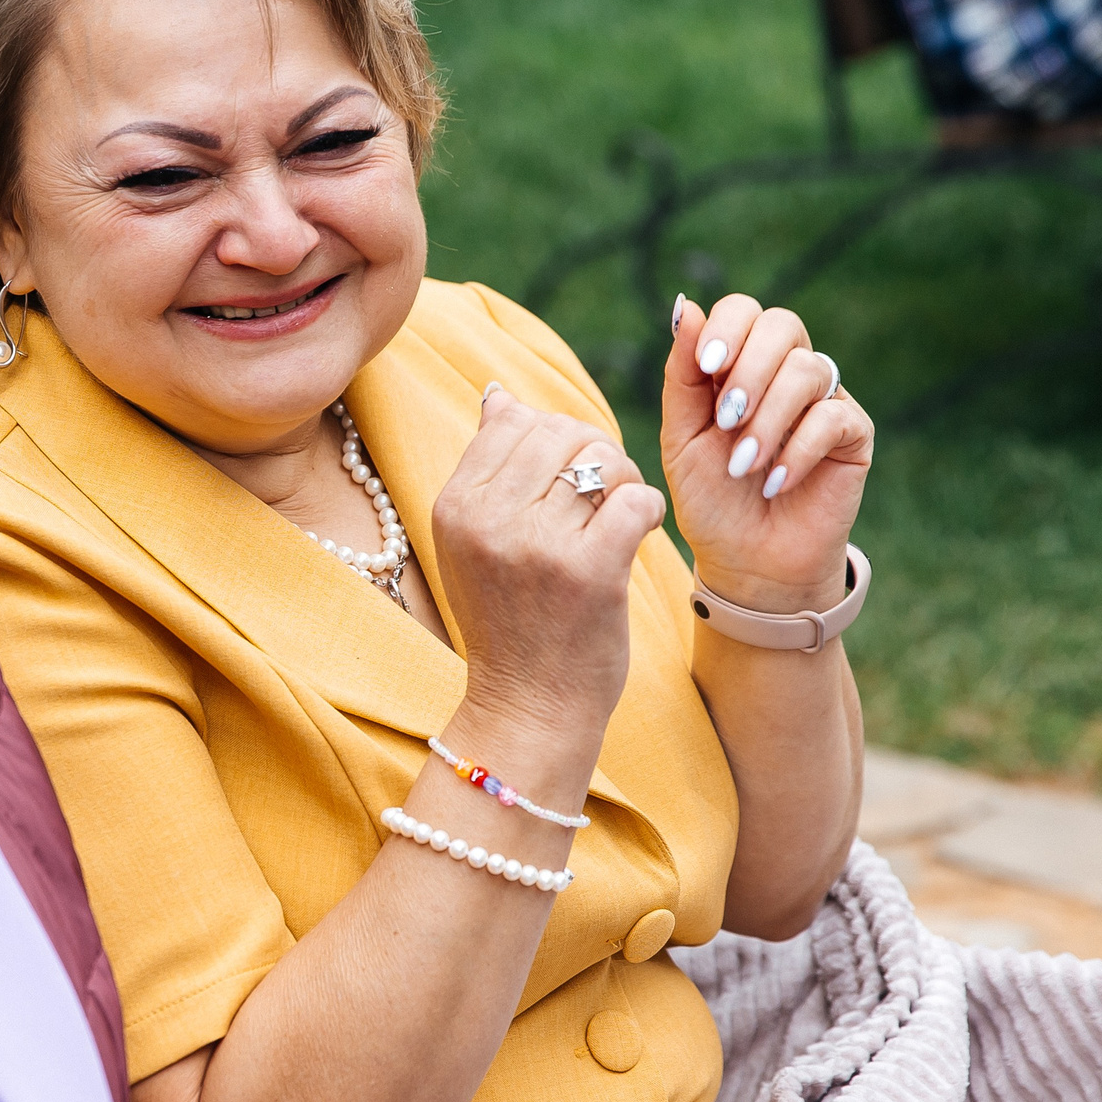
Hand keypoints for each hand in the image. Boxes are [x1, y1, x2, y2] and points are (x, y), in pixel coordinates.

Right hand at [430, 388, 666, 759]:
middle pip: (560, 433)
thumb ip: (487, 468)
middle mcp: (487, 519)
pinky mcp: (588, 570)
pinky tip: (638, 533)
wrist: (528, 706)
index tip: (566, 478)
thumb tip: (499, 396)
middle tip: (602, 496)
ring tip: (618, 515)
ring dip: (623, 481)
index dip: (554, 438)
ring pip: (602, 460)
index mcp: (454, 506)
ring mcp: (536, 545)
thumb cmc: (509, 619)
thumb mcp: (475, 542)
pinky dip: (647, 509)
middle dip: (593, 453)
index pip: (514, 423)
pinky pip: (635, 499)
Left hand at [664, 295, 872, 611]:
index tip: (706, 366)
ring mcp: (824, 400)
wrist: (747, 560)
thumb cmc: (710, 497)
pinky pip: (833, 417)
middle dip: (748, 370)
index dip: (727, 327)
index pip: (744, 310)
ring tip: (742, 466)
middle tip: (725, 420)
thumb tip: (687, 304)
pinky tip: (775, 483)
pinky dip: (797, 450)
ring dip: (767, 419)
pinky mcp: (854, 434)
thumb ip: (682, 374)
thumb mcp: (681, 436)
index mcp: (742, 364)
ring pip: (808, 370)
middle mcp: (786, 372)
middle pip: (783, 325)